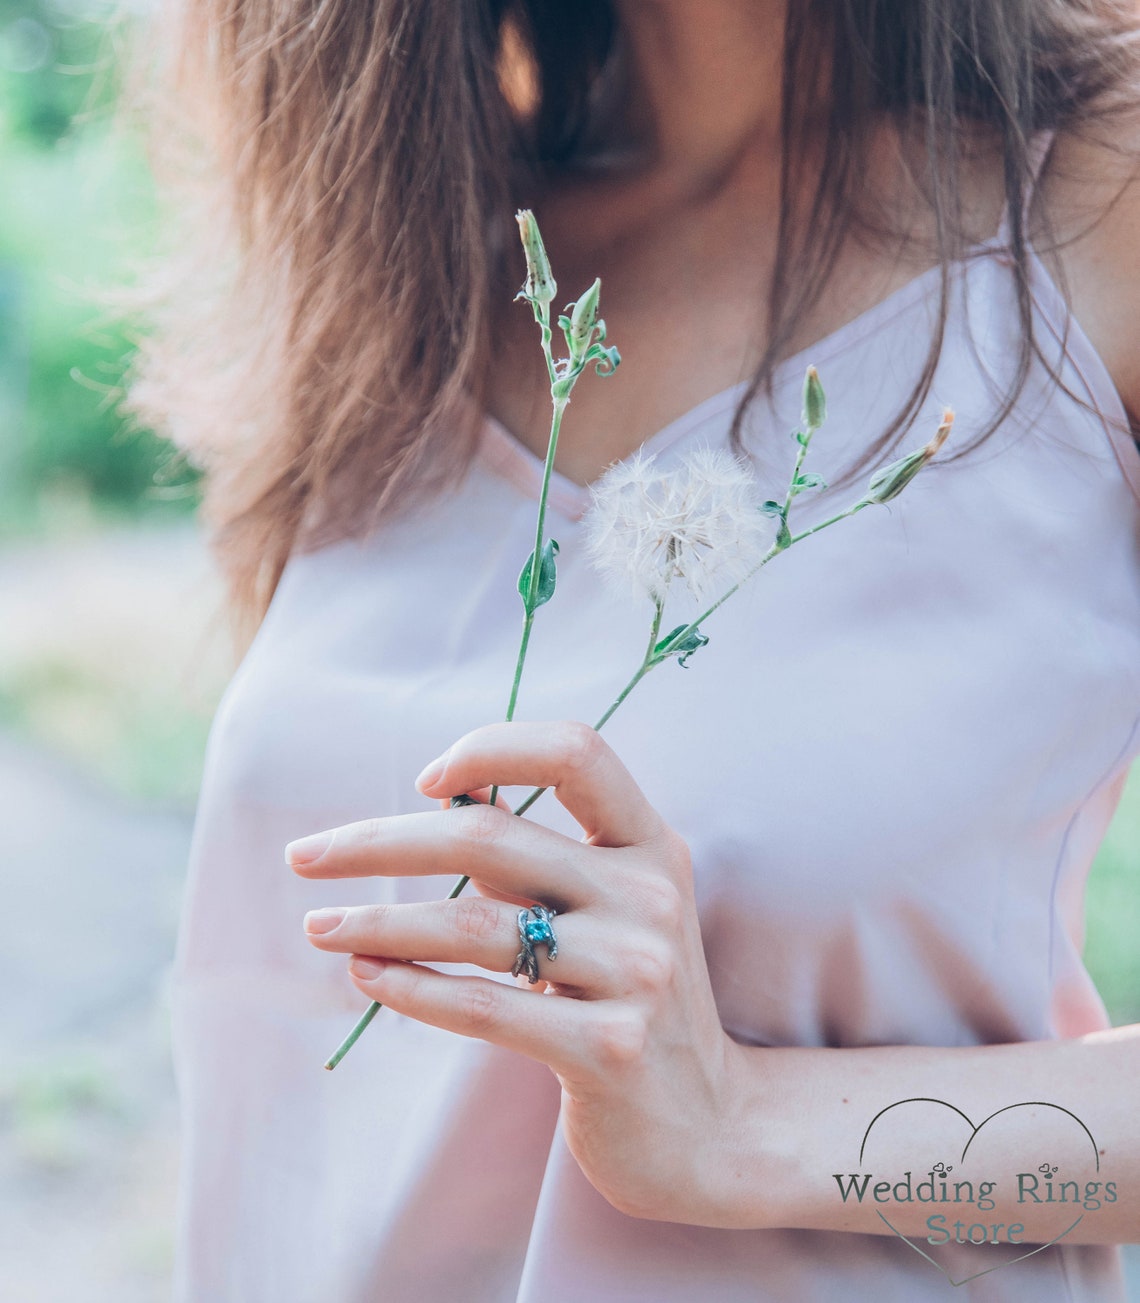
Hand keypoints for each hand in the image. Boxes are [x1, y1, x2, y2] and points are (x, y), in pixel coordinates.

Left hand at [287, 720, 747, 1223]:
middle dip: (379, 840)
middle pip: (491, 837)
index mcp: (650, 843)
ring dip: (377, 919)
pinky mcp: (608, 1049)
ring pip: (474, 924)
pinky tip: (366, 974)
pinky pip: (484, 1006)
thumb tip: (447, 791)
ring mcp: (636, 972)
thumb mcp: (611, 906)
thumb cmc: (632, 996)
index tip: (423, 779)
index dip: (492, 748)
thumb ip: (542, 851)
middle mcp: (649, 894)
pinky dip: (411, 985)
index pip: (574, 751)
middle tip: (304, 856)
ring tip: (317, 926)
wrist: (708, 1123)